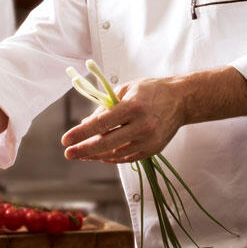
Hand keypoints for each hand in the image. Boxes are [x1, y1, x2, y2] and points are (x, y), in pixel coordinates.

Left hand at [61, 76, 185, 162]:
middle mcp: (142, 126)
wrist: (181, 100)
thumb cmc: (150, 90)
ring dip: (96, 155)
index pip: (101, 123)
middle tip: (68, 153)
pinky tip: (99, 156)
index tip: (66, 139)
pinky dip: (112, 158)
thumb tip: (87, 123)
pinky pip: (128, 157)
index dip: (81, 133)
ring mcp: (149, 140)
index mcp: (132, 107)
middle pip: (107, 143)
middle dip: (84, 150)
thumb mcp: (125, 90)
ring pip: (116, 153)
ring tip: (81, 154)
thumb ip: (105, 106)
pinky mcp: (153, 149)